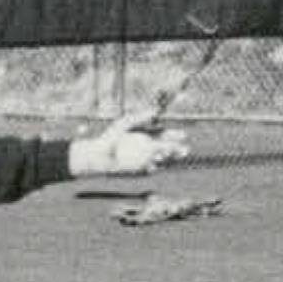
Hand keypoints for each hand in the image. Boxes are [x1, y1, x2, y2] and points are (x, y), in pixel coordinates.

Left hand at [69, 111, 189, 176]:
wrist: (97, 155)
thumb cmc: (110, 137)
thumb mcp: (124, 123)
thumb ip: (140, 117)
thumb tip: (155, 111)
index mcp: (146, 135)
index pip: (165, 135)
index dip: (175, 135)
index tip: (182, 135)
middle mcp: (147, 148)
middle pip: (167, 148)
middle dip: (177, 149)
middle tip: (185, 149)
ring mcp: (144, 160)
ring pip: (161, 160)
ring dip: (168, 159)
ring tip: (171, 156)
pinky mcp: (138, 170)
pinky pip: (149, 170)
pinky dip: (152, 168)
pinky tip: (154, 165)